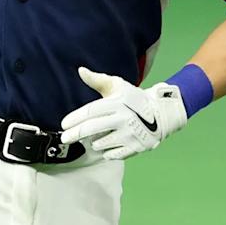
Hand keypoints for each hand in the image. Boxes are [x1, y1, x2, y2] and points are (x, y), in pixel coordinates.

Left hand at [60, 66, 187, 160]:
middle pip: (92, 129)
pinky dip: (106, 151)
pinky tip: (108, 145)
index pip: (91, 111)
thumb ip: (98, 79)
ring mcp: (130, 134)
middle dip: (75, 134)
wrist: (162, 114)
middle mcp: (123, 118)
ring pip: (99, 144)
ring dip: (93, 142)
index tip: (63, 124)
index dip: (75, 118)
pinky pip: (111, 155)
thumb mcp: (119, 86)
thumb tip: (80, 70)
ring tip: (95, 137)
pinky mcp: (135, 147)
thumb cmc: (135, 99)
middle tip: (64, 138)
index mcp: (118, 103)